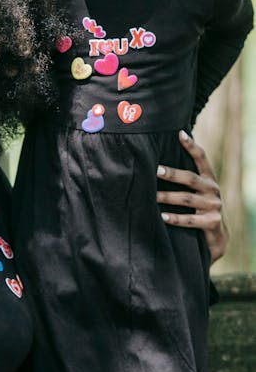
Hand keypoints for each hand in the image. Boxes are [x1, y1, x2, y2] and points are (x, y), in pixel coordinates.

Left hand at [156, 130, 227, 263]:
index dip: (191, 145)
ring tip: (152, 196)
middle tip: (156, 169)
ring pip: (187, 199)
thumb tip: (159, 161)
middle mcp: (213, 190)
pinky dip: (175, 218)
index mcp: (208, 179)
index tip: (180, 133)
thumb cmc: (199, 208)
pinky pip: (190, 220)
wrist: (217, 238)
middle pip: (190, 178)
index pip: (201, 158)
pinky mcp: (212, 222)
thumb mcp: (197, 191)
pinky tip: (162, 216)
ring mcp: (214, 206)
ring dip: (168, 197)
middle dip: (172, 173)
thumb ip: (186, 178)